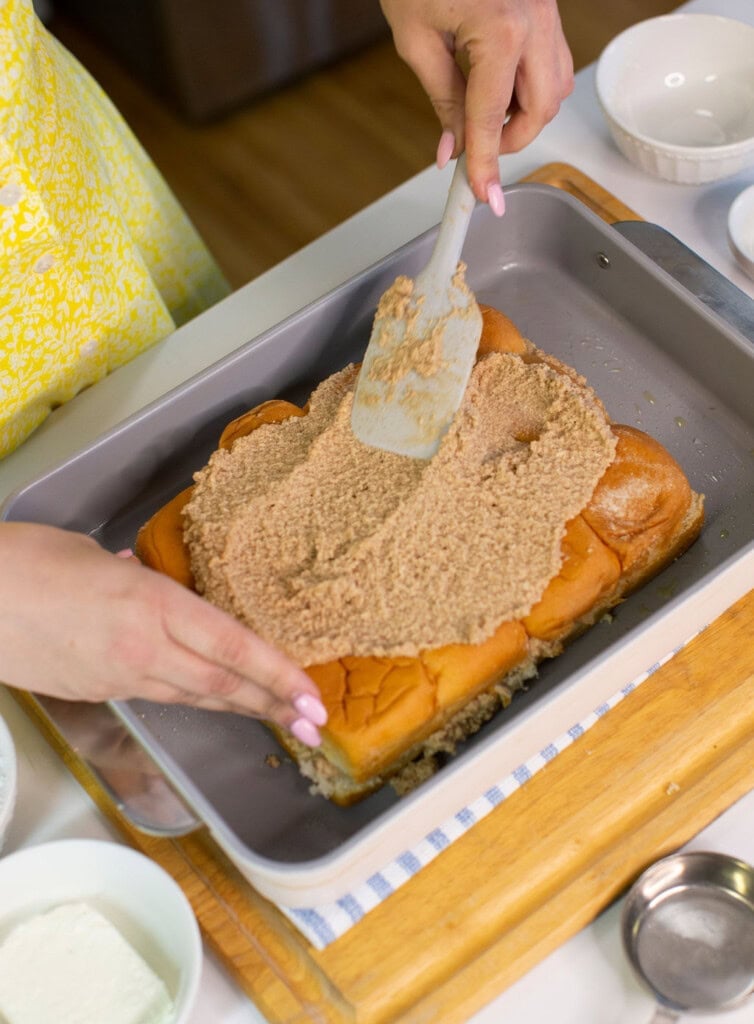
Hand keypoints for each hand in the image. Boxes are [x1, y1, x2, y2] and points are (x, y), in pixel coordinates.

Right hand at [0, 523, 326, 745]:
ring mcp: (120, 677)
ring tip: (281, 719)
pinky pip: (159, 696)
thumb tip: (148, 579)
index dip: (278, 674)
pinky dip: (195, 700)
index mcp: (153, 605)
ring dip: (242, 709)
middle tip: (316, 726)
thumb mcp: (94, 554)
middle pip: (223, 684)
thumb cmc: (26, 561)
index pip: (233, 648)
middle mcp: (145, 649)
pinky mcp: (96, 693)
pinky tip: (215, 702)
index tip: (312, 696)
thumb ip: (134, 574)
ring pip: (196, 697)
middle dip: (275, 705)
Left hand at [381, 0, 573, 207]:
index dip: (485, 164)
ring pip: (557, 87)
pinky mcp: (547, 8)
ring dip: (526, 113)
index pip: (492, 118)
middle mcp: (535, 21)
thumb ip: (441, 99)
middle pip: (543, 109)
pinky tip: (501, 89)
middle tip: (480, 152)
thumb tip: (452, 148)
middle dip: (512, 140)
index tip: (484, 197)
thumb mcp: (416, 39)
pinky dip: (532, 86)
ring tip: (486, 117)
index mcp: (500, 29)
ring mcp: (547, 12)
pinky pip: (555, 61)